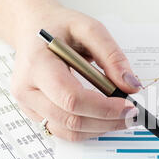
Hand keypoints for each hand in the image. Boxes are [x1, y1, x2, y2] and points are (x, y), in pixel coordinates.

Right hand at [11, 8, 141, 140]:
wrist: (33, 28)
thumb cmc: (58, 27)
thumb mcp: (89, 28)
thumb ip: (112, 56)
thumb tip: (131, 86)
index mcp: (37, 64)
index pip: (71, 97)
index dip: (103, 107)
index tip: (127, 105)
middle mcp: (27, 89)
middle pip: (70, 119)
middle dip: (107, 120)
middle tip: (131, 114)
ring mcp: (28, 104)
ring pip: (68, 131)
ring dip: (100, 129)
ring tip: (122, 117)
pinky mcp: (36, 113)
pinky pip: (64, 131)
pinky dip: (88, 129)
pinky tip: (104, 119)